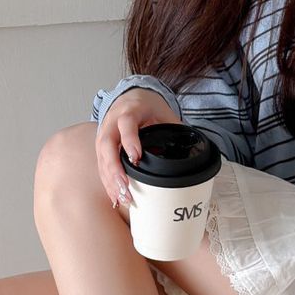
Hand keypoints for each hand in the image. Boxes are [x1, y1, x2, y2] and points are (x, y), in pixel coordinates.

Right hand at [95, 88, 178, 208]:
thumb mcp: (163, 111)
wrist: (130, 97)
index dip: (129, 140)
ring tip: (123, 198)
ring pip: (102, 158)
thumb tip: (194, 148)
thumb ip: (174, 128)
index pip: (126, 123)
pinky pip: (101, 165)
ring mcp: (104, 134)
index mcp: (130, 111)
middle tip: (126, 187)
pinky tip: (115, 196)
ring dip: (110, 180)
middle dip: (115, 169)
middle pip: (107, 145)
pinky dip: (108, 182)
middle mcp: (112, 122)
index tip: (136, 158)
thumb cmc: (147, 106)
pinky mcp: (101, 147)